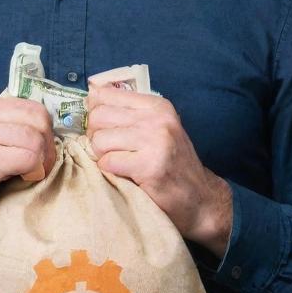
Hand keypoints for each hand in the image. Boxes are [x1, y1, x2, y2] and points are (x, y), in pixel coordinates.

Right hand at [0, 97, 56, 244]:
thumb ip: (8, 127)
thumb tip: (48, 126)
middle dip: (48, 144)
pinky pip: (28, 158)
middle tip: (42, 165)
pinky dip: (34, 171)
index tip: (43, 150)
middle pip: (37, 119)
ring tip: (31, 173)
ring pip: (34, 139)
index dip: (45, 130)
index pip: (31, 106)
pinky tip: (23, 179)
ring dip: (41, 161)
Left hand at [85, 84, 232, 257]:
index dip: (95, 113)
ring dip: (101, 156)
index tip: (102, 127)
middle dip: (95, 135)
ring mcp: (154, 141)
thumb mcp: (157, 128)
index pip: (105, 95)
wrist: (200, 198)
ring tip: (118, 163)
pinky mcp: (149, 166)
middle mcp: (157, 119)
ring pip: (99, 140)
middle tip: (108, 150)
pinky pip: (107, 162)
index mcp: (157, 106)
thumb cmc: (172, 163)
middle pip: (98, 116)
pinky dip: (109, 171)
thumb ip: (128, 113)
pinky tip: (124, 174)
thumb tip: (91, 96)